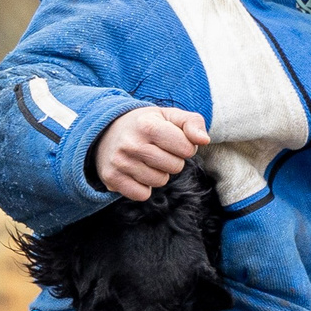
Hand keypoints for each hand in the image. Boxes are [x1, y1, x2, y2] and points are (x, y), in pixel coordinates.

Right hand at [89, 104, 211, 200]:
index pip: (187, 148)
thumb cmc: (145, 124)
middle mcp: (132, 144)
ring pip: (160, 181)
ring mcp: (120, 162)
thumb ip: (192, 122)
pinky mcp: (112, 178)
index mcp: (148, 125)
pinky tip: (136, 172)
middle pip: (175, 167)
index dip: (185, 146)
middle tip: (158, 150)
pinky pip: (142, 194)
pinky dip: (143, 187)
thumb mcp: (169, 115)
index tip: (172, 140)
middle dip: (172, 160)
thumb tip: (204, 140)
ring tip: (146, 160)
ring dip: (158, 173)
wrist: (105, 131)